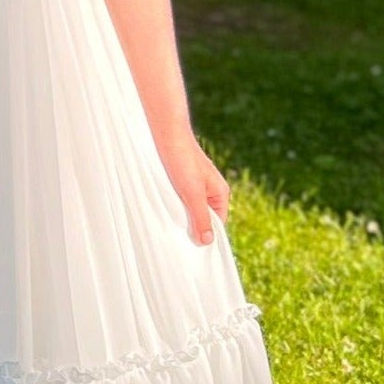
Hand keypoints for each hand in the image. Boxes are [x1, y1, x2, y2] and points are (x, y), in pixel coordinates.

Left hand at [155, 127, 228, 247]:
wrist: (166, 133)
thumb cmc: (182, 159)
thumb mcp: (192, 193)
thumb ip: (200, 217)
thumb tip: (208, 242)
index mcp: (220, 193)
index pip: (217, 224)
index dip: (207, 236)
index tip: (194, 249)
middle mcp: (210, 190)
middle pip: (203, 217)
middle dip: (193, 227)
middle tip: (179, 240)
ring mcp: (195, 185)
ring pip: (190, 209)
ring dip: (181, 217)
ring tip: (169, 226)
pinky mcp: (181, 181)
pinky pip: (180, 200)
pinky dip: (173, 207)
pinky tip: (164, 211)